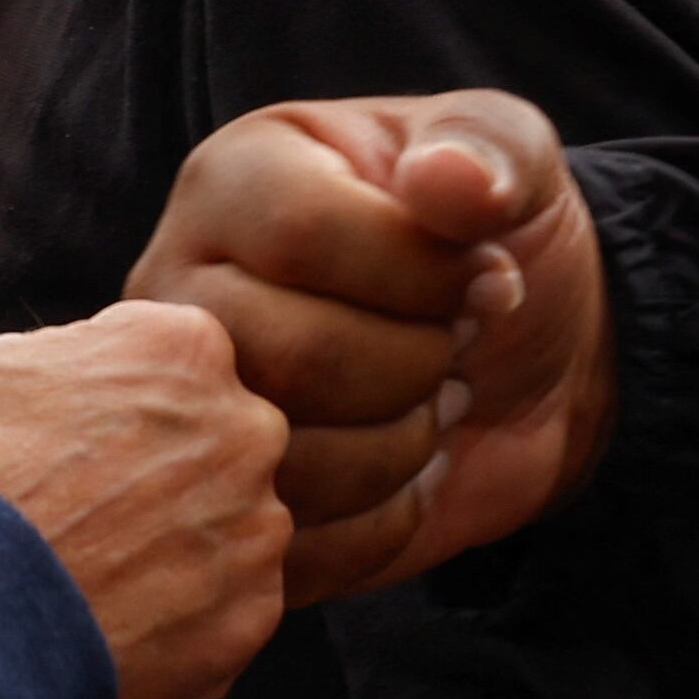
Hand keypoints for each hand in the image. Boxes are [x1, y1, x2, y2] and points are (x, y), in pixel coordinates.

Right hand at [0, 300, 290, 698]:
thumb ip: (25, 351)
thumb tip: (33, 371)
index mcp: (183, 346)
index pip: (166, 362)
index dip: (109, 402)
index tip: (66, 440)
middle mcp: (246, 427)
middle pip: (212, 443)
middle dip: (160, 471)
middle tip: (86, 511)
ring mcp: (257, 526)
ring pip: (228, 527)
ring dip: (177, 545)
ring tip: (94, 576)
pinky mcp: (253, 614)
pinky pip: (229, 607)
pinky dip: (184, 617)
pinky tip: (115, 623)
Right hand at [129, 91, 610, 602]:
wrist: (517, 369)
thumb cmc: (495, 243)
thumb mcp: (515, 163)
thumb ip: (488, 148)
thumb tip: (447, 180)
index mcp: (235, 182)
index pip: (300, 234)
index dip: (421, 274)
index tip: (494, 279)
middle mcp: (181, 292)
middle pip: (287, 355)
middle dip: (416, 365)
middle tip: (457, 346)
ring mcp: (190, 409)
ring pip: (287, 462)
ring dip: (404, 446)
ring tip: (429, 402)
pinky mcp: (226, 508)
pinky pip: (295, 550)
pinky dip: (387, 520)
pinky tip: (407, 470)